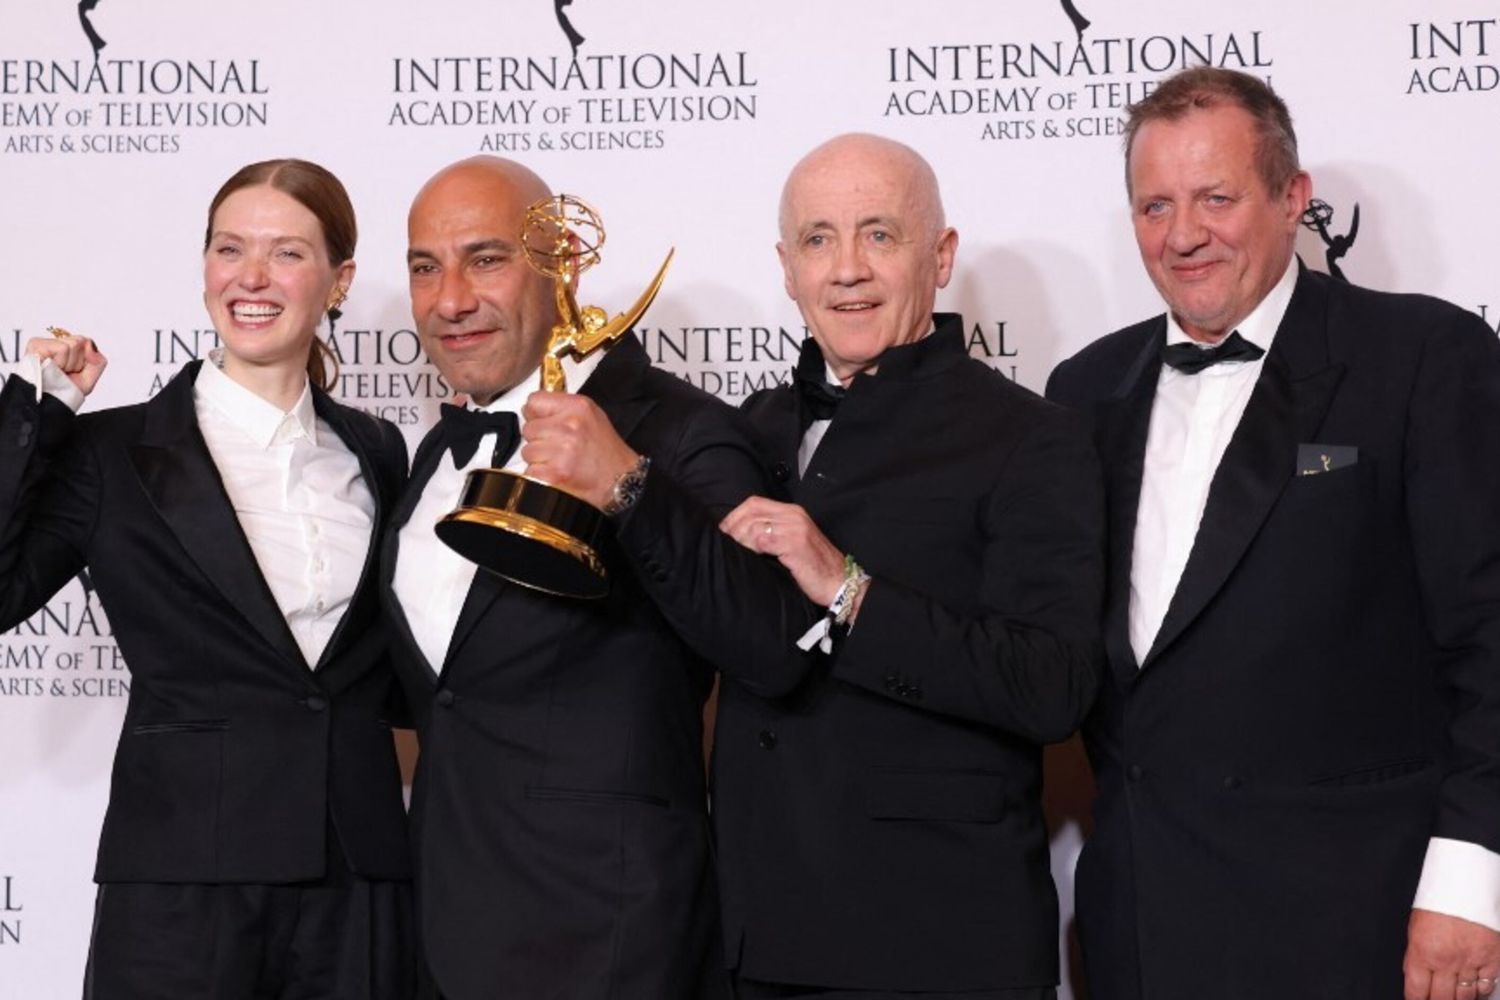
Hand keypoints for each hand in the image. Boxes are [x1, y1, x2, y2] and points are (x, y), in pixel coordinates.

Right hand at [27, 332, 106, 395]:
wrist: (48, 402)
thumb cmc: (64, 391)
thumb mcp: (90, 378)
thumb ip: (98, 360)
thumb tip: (91, 346)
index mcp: (66, 350)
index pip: (85, 342)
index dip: (84, 360)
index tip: (74, 371)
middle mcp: (54, 345)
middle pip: (80, 340)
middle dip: (77, 361)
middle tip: (65, 372)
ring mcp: (44, 343)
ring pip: (73, 344)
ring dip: (69, 363)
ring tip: (58, 371)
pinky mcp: (36, 344)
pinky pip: (63, 348)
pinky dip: (61, 361)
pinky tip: (52, 368)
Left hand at [519, 391, 637, 508]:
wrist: (620, 480)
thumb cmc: (607, 451)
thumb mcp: (591, 415)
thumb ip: (563, 408)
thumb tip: (533, 408)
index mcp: (577, 408)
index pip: (534, 401)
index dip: (535, 414)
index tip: (542, 422)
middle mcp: (569, 426)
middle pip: (528, 428)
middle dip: (538, 439)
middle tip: (558, 447)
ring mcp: (561, 451)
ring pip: (527, 451)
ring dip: (539, 459)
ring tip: (560, 460)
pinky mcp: (554, 473)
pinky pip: (530, 471)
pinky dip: (540, 476)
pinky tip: (557, 472)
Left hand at [720, 496, 847, 605]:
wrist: (840, 582)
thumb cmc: (814, 566)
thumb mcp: (793, 540)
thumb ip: (772, 530)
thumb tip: (740, 533)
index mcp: (792, 511)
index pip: (754, 503)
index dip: (734, 515)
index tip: (724, 531)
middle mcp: (793, 515)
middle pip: (751, 512)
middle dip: (733, 528)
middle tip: (726, 543)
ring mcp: (795, 529)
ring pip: (755, 526)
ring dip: (741, 541)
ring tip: (739, 553)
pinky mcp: (795, 545)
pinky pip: (764, 541)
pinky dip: (753, 549)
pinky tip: (752, 558)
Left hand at [1405, 909, 1499, 999]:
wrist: (1465, 886)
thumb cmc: (1438, 903)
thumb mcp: (1416, 929)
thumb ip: (1417, 956)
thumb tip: (1416, 977)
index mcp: (1423, 953)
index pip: (1416, 990)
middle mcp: (1446, 961)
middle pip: (1442, 998)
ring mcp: (1471, 962)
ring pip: (1466, 996)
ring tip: (1454, 999)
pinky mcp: (1492, 959)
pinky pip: (1487, 986)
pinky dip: (1481, 992)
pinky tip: (1476, 992)